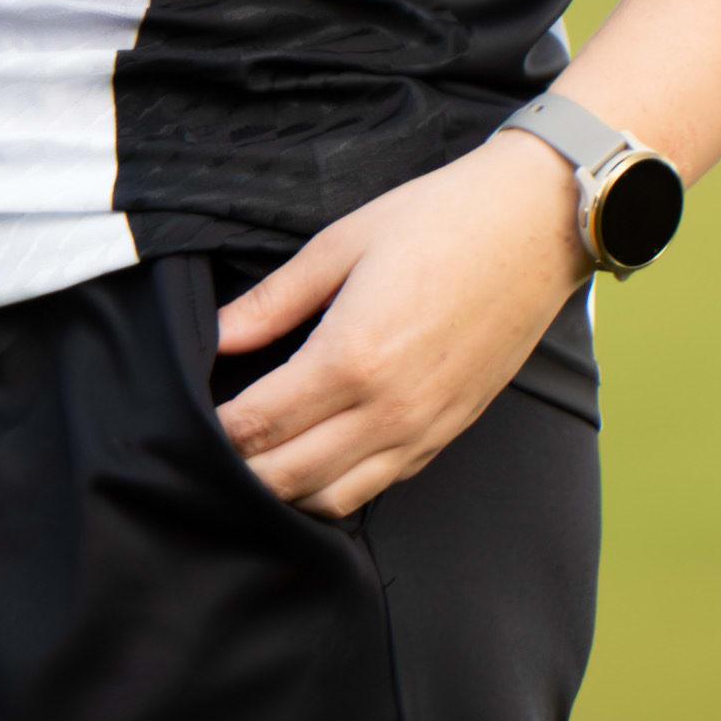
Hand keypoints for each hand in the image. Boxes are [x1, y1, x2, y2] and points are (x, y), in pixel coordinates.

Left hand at [210, 130, 589, 517]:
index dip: (213, 432)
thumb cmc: (438, 222)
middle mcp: (389, 410)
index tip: (184, 419)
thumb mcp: (339, 245)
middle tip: (203, 449)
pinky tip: (310, 461)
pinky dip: (335, 487)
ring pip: (333, 498)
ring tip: (252, 461)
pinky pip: (379, 484)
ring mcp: (424, 429)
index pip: (258, 425)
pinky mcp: (448, 433)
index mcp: (352, 358)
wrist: (537, 226)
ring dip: (284, 490)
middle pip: (287, 478)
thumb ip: (271, 302)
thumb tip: (213, 337)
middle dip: (237, 471)